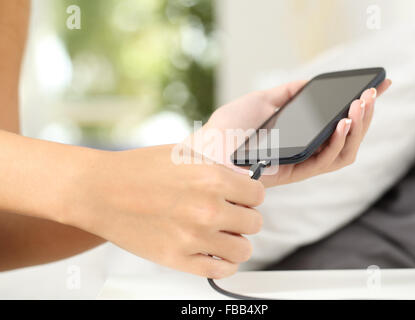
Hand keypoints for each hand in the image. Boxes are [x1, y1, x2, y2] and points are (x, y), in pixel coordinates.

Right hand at [62, 145, 264, 278]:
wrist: (100, 191)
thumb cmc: (137, 171)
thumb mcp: (184, 155)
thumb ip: (218, 168)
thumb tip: (244, 181)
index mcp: (211, 178)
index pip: (258, 195)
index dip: (249, 196)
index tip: (241, 198)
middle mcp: (207, 208)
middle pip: (254, 222)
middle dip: (243, 217)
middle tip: (228, 215)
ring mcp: (194, 237)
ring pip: (243, 249)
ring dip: (236, 241)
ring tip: (221, 234)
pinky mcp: (178, 259)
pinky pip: (221, 270)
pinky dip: (223, 263)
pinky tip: (214, 252)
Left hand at [195, 79, 391, 186]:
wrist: (207, 144)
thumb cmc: (230, 126)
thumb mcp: (261, 101)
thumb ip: (287, 93)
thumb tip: (309, 82)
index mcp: (301, 136)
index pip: (339, 125)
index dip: (361, 109)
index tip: (379, 87)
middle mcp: (305, 153)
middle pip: (347, 140)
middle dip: (365, 116)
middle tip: (372, 93)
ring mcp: (301, 164)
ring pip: (343, 153)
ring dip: (358, 128)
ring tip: (362, 104)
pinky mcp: (293, 173)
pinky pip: (325, 161)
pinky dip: (338, 142)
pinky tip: (344, 122)